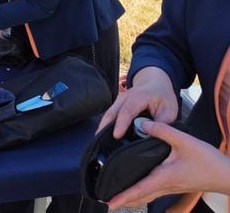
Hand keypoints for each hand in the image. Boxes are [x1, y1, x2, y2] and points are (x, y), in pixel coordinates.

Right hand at [98, 66, 178, 137]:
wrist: (155, 84)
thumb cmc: (162, 97)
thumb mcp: (169, 110)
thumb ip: (161, 123)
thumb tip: (150, 135)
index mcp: (138, 97)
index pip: (127, 111)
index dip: (121, 124)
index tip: (116, 135)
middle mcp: (124, 97)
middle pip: (112, 113)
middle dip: (104, 126)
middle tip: (99, 141)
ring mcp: (118, 101)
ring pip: (108, 115)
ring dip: (103, 127)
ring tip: (99, 141)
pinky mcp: (117, 106)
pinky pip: (110, 116)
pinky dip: (106, 126)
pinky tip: (104, 137)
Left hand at [108, 121, 229, 208]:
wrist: (228, 175)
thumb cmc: (208, 160)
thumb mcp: (184, 141)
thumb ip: (162, 131)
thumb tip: (141, 124)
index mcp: (164, 177)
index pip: (140, 189)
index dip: (124, 196)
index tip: (110, 202)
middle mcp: (166, 186)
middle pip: (141, 196)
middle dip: (124, 200)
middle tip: (108, 201)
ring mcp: (172, 188)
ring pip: (148, 196)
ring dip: (133, 197)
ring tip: (119, 195)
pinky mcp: (177, 185)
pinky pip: (155, 191)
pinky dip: (143, 192)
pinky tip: (140, 186)